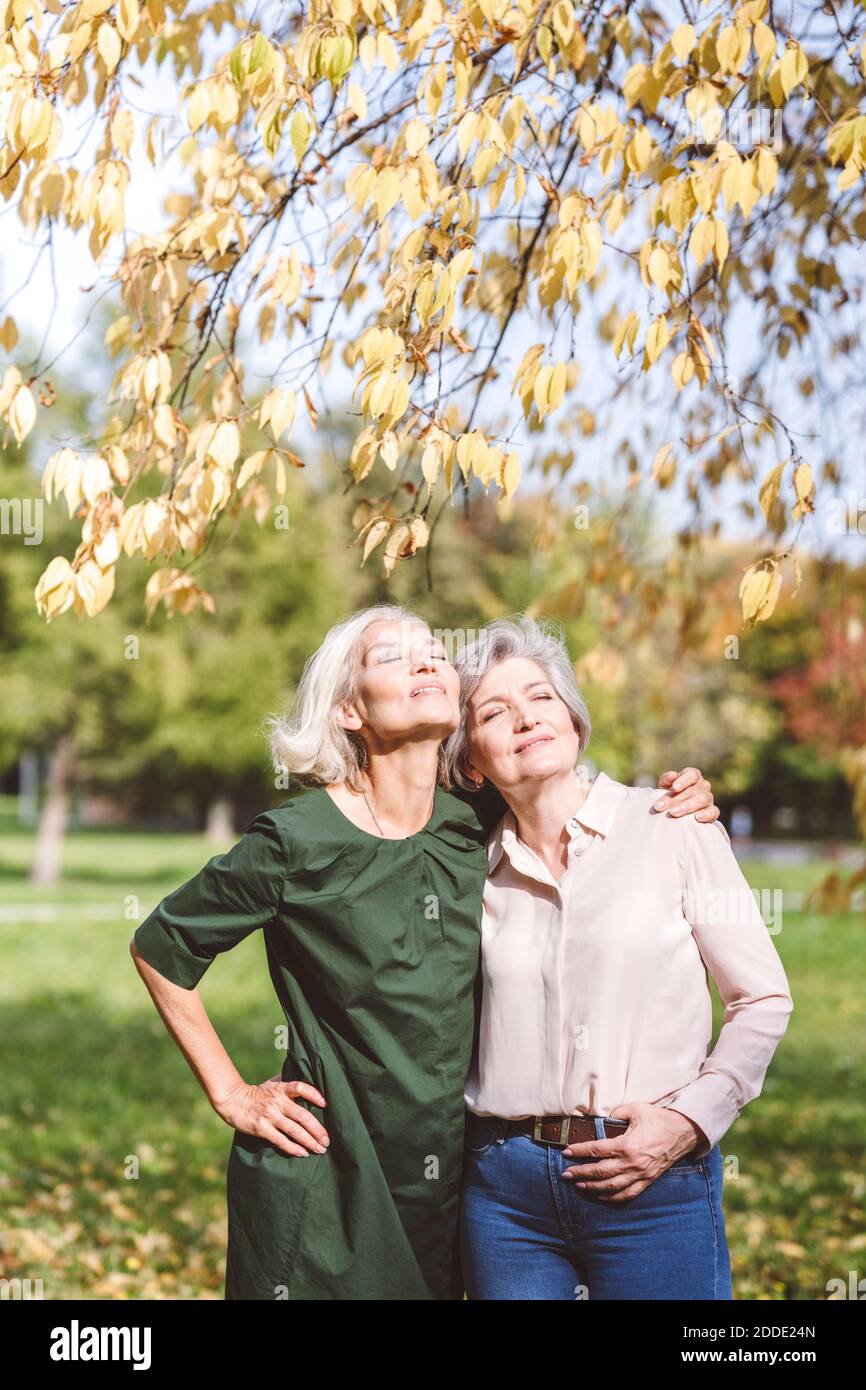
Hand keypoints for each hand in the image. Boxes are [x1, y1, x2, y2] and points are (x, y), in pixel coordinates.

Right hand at [213, 1074, 329, 1157]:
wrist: (232, 1101)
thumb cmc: (255, 1093)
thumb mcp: (271, 1083)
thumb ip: (286, 1081)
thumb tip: (303, 1074)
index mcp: (281, 1089)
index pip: (301, 1087)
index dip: (314, 1094)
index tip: (326, 1104)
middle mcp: (277, 1102)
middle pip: (302, 1115)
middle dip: (317, 1130)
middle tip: (327, 1140)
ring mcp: (270, 1115)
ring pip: (294, 1130)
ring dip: (309, 1141)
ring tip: (320, 1149)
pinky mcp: (261, 1128)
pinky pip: (280, 1140)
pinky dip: (293, 1148)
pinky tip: (302, 1153)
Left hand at [560, 1103, 705, 1201]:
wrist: (683, 1132)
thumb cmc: (658, 1118)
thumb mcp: (636, 1109)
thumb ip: (616, 1114)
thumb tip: (602, 1120)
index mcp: (627, 1145)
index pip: (597, 1150)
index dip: (579, 1151)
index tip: (566, 1153)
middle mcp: (632, 1163)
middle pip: (600, 1171)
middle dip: (580, 1172)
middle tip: (565, 1174)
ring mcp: (640, 1175)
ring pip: (611, 1187)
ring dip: (593, 1187)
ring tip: (578, 1185)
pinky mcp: (647, 1181)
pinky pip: (627, 1194)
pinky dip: (612, 1198)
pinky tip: (601, 1196)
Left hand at [654, 766, 718, 821]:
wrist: (677, 811)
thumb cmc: (671, 795)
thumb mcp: (665, 786)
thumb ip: (666, 779)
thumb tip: (672, 775)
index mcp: (693, 776)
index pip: (692, 775)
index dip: (683, 780)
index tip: (674, 788)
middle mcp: (703, 785)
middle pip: (694, 790)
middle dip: (676, 799)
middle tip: (661, 806)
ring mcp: (709, 799)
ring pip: (702, 800)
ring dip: (687, 806)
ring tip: (673, 812)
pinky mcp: (712, 812)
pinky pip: (714, 812)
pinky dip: (706, 814)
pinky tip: (697, 818)